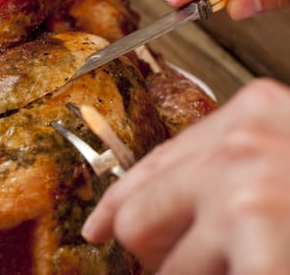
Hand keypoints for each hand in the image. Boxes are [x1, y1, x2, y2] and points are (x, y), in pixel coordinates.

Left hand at [82, 79, 289, 273]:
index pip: (154, 162)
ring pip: (164, 265)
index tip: (97, 228)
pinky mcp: (263, 262)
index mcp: (250, 111)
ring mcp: (245, 200)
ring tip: (240, 258)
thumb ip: (224, 162)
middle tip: (196, 257)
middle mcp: (240, 147)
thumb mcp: (280, 150)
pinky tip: (254, 269)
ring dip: (194, 271)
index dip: (116, 203)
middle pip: (135, 216)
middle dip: (155, 249)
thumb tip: (166, 203)